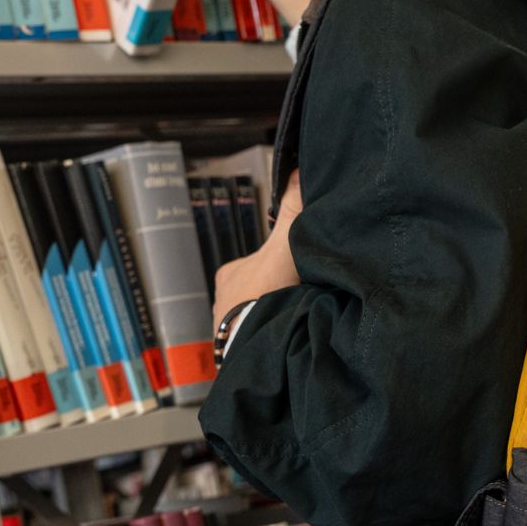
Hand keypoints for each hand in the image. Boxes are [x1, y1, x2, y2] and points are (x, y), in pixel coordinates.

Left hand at [212, 171, 303, 333]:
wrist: (253, 349)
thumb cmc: (262, 298)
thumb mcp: (284, 246)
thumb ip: (294, 211)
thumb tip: (298, 169)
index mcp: (230, 275)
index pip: (263, 263)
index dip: (285, 265)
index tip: (302, 273)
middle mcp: (223, 303)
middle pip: (262, 291)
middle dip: (280, 295)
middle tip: (302, 300)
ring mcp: (228, 332)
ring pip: (260, 318)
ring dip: (276, 321)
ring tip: (297, 325)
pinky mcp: (238, 356)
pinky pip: (260, 342)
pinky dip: (273, 340)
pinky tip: (288, 342)